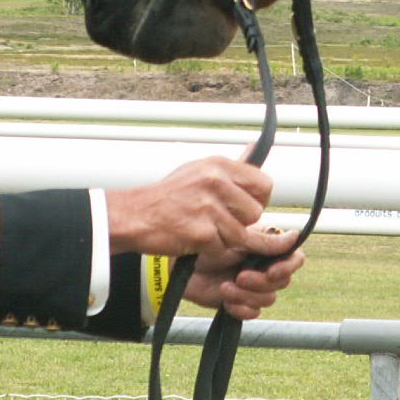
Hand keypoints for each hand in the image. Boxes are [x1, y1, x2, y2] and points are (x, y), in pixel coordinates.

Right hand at [105, 157, 272, 257]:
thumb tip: (255, 148)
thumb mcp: (199, 170)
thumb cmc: (167, 195)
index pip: (264, 184)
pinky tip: (195, 239)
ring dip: (225, 239)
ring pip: (240, 234)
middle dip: (242, 223)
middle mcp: (216, 183)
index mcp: (220, 166)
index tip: (246, 207)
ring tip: (205, 230)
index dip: (259, 200)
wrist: (135, 215)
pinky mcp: (202, 232)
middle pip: (255, 213)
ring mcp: (209, 208)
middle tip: (222, 222)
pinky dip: (210, 250)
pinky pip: (222, 249)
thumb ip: (229, 169)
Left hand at [184, 230, 305, 319]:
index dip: (288, 267)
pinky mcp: (240, 302)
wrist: (179, 267)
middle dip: (261, 282)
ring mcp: (252, 286)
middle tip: (239, 276)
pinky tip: (225, 300)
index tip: (272, 271)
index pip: (294, 258)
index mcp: (266, 247)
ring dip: (246, 295)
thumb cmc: (206, 244)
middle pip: (283, 282)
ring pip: (268, 299)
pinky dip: (240, 308)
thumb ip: (266, 241)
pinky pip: (253, 313)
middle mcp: (263, 266)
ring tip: (225, 287)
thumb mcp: (238, 239)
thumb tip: (295, 236)